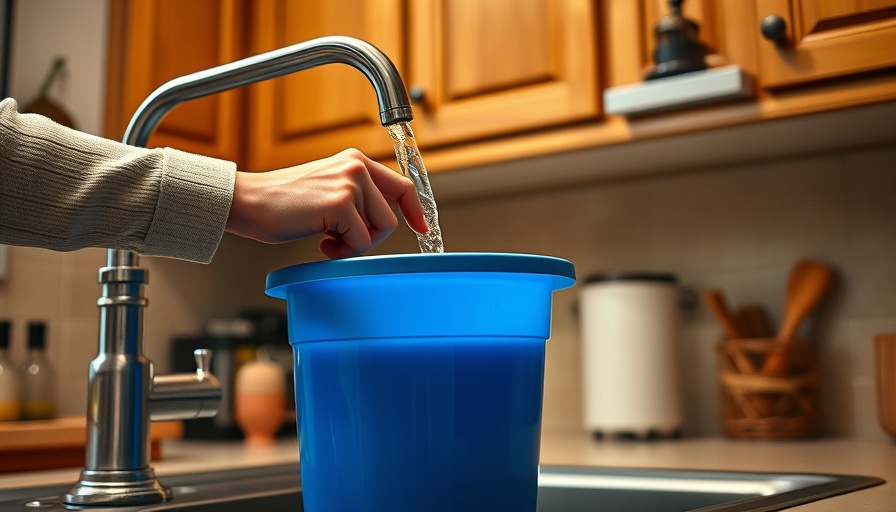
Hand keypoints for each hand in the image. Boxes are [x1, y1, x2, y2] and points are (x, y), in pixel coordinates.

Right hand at [225, 148, 426, 258]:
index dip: (414, 210)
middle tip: (344, 240)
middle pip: (392, 216)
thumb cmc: (282, 202)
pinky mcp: (340, 204)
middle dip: (372, 236)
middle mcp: (356, 167)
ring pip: (379, 230)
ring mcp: (350, 184)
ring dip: (356, 244)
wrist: (249, 202)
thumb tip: (383, 219)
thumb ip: (356, 195)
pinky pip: (361, 242)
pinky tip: (322, 243)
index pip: (402, 185)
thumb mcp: (328, 188)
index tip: (421, 228)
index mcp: (355, 160)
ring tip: (328, 239)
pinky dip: (344, 251)